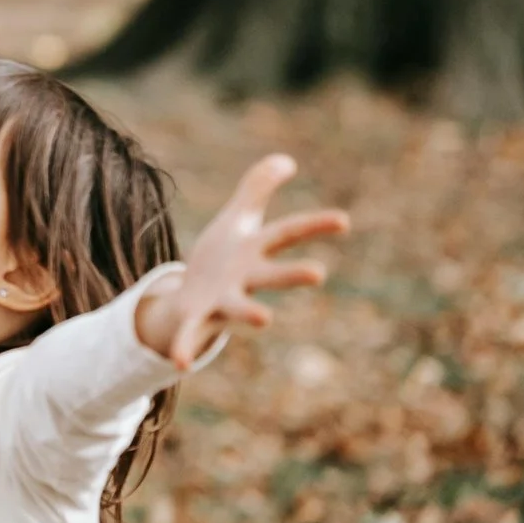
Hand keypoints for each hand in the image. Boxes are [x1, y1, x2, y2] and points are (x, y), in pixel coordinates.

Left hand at [134, 155, 350, 369]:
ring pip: (239, 306)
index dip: (314, 225)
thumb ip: (257, 188)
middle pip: (272, 273)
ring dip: (251, 311)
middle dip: (292, 272)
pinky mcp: (196, 318)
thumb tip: (285, 159)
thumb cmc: (223, 257)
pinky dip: (185, 347)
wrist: (193, 299)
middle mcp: (246, 278)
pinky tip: (180, 363)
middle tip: (318, 272)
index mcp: (254, 251)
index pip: (287, 233)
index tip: (343, 220)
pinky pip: (190, 335)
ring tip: (264, 318)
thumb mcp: (237, 218)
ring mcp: (223, 300)